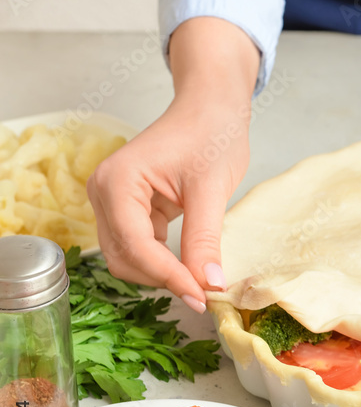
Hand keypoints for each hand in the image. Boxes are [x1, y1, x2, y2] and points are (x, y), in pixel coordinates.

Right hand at [86, 18, 257, 310]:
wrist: (211, 109)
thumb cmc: (210, 135)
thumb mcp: (211, 191)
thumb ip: (205, 240)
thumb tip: (209, 285)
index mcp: (117, 182)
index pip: (136, 246)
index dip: (168, 277)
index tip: (201, 297)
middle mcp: (104, 192)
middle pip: (124, 258)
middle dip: (163, 279)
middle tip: (204, 293)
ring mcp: (112, 202)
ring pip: (129, 258)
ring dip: (161, 274)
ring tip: (200, 281)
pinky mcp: (128, 208)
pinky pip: (139, 247)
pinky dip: (163, 262)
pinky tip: (191, 266)